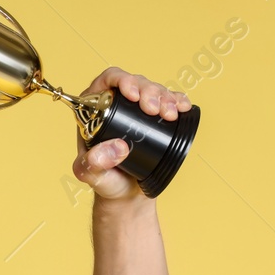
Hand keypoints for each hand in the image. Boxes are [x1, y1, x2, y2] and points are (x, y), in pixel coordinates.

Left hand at [72, 67, 190, 200]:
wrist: (126, 194)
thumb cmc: (105, 182)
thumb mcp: (91, 174)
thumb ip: (93, 163)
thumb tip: (117, 147)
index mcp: (95, 110)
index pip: (107, 81)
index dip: (121, 80)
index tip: (133, 95)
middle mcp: (117, 105)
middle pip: (135, 82)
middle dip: (149, 91)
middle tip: (154, 110)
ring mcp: (138, 111)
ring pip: (154, 90)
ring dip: (165, 97)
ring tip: (170, 114)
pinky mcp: (157, 119)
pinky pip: (170, 101)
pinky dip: (179, 101)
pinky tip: (183, 107)